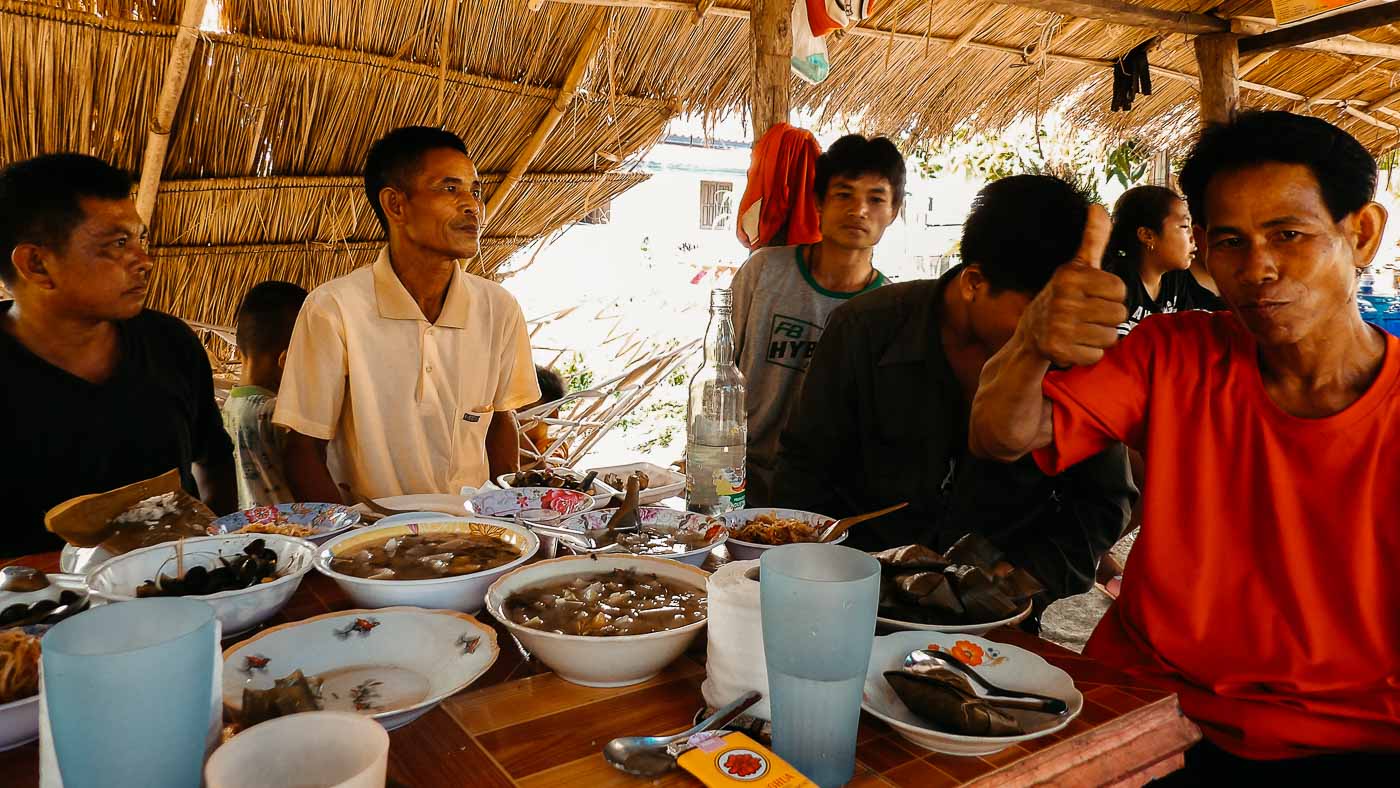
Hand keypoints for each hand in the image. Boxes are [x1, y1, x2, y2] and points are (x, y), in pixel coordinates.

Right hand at [1022, 205, 1127, 366]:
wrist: (1030, 335)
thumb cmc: (1063, 297)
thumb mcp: (1076, 267)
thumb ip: (1093, 239)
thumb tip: (1097, 206)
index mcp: (1070, 276)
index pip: (1119, 289)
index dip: (1111, 296)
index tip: (1092, 296)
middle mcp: (1062, 299)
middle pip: (1118, 314)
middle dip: (1107, 318)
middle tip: (1086, 316)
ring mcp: (1058, 325)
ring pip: (1110, 337)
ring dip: (1099, 337)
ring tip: (1081, 330)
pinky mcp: (1057, 350)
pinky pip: (1096, 355)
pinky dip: (1088, 354)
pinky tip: (1074, 345)